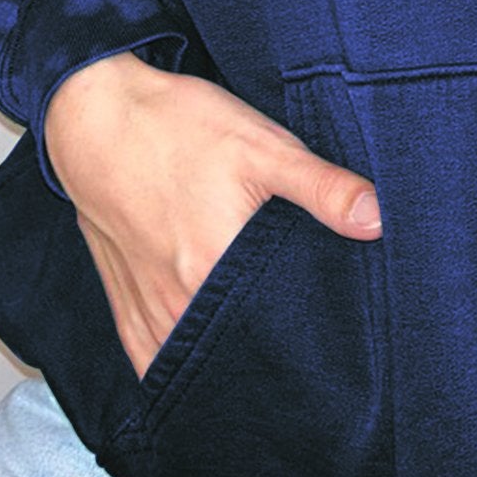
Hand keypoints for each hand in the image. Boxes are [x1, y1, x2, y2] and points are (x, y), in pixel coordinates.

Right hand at [43, 50, 382, 381]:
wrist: (96, 114)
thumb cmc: (180, 126)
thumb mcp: (263, 146)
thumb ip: (322, 187)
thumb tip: (379, 220)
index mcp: (215, 270)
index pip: (276, 331)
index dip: (307, 335)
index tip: (332, 334)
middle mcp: (176, 302)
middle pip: (236, 348)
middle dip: (269, 349)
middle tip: (302, 341)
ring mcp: (144, 306)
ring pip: (190, 359)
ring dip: (224, 358)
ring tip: (260, 347)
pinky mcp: (121, 300)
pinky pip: (149, 357)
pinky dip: (176, 362)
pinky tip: (205, 357)